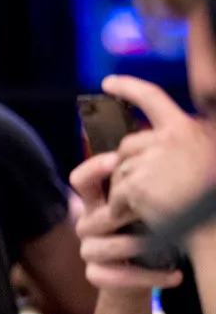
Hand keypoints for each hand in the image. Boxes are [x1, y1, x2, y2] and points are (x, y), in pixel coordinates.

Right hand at [71, 151, 182, 290]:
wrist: (142, 271)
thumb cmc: (147, 229)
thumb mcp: (144, 202)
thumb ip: (144, 180)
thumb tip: (166, 142)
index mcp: (98, 201)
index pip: (80, 180)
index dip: (93, 169)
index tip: (116, 160)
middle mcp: (87, 224)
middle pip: (92, 216)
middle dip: (124, 214)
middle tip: (152, 210)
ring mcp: (89, 251)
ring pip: (103, 247)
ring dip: (136, 245)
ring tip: (169, 244)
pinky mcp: (96, 275)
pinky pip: (114, 277)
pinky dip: (148, 277)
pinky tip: (175, 275)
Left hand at [104, 75, 215, 233]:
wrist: (215, 230)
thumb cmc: (210, 200)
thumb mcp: (207, 156)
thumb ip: (183, 142)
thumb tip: (153, 136)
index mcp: (188, 129)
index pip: (152, 98)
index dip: (128, 87)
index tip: (108, 83)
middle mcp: (170, 139)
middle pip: (128, 145)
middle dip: (129, 165)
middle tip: (147, 188)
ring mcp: (152, 161)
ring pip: (120, 170)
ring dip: (127, 189)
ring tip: (152, 206)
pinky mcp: (138, 185)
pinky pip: (117, 194)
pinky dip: (121, 208)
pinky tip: (139, 216)